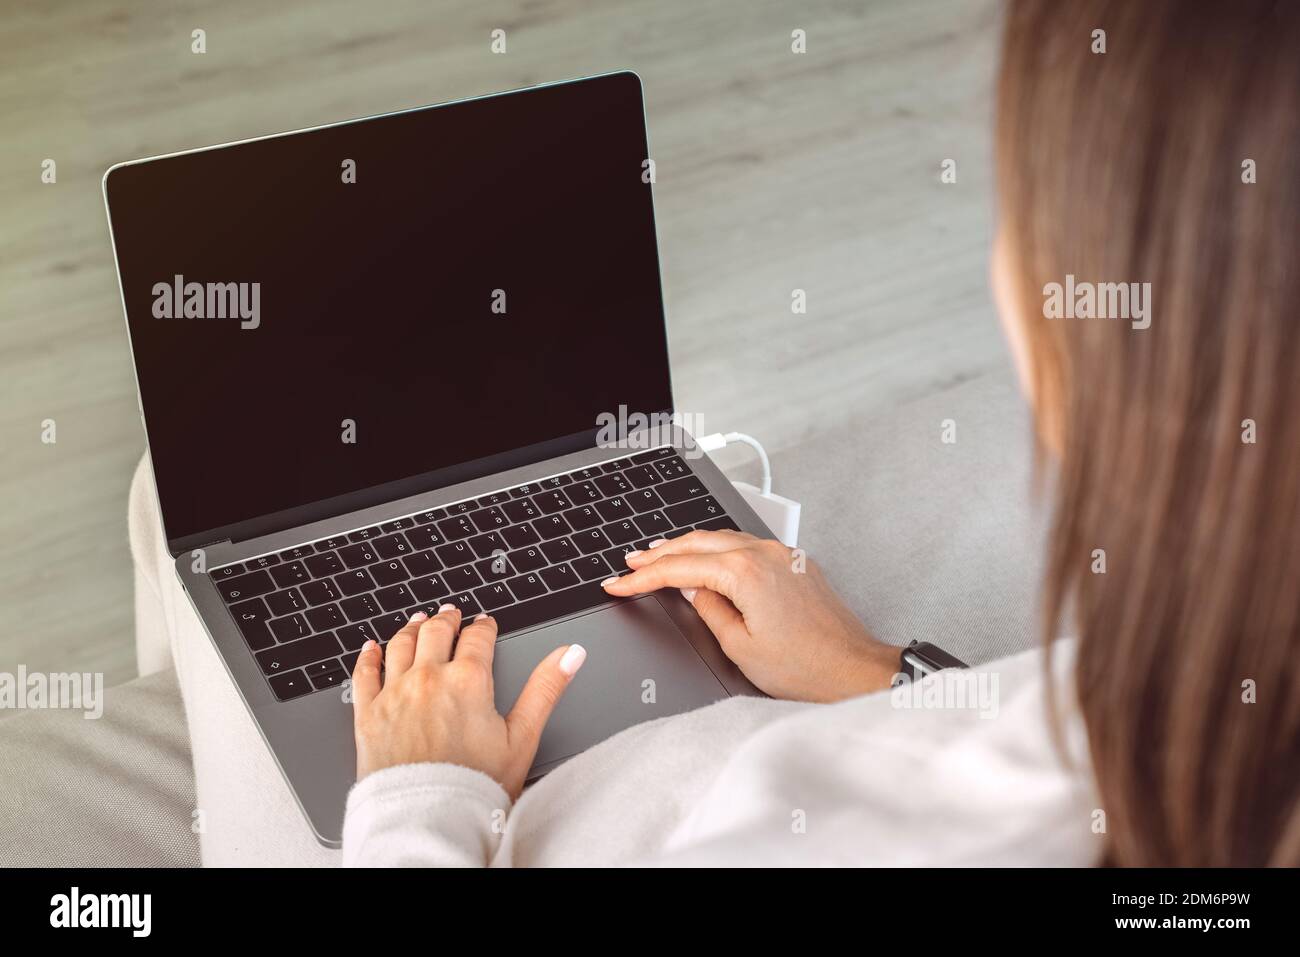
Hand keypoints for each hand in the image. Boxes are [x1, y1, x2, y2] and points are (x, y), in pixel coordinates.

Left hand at [350, 603, 586, 797]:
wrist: (428, 818)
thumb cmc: (475, 785)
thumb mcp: (523, 737)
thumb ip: (546, 689)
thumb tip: (570, 654)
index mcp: (468, 680)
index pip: (477, 638)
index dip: (483, 627)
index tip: (484, 624)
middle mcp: (429, 678)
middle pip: (436, 632)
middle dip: (447, 620)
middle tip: (451, 614)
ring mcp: (395, 693)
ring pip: (400, 645)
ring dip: (411, 629)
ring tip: (417, 622)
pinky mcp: (368, 713)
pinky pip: (364, 673)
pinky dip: (369, 656)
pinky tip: (371, 649)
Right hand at [601, 530, 897, 702]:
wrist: (854, 670)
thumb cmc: (805, 667)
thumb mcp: (740, 647)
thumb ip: (709, 610)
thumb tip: (694, 591)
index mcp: (745, 572)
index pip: (680, 568)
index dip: (644, 578)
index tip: (619, 583)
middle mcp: (765, 553)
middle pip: (698, 542)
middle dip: (660, 552)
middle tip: (631, 562)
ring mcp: (782, 554)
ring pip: (722, 538)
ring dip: (687, 546)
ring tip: (659, 556)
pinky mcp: (794, 563)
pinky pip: (746, 544)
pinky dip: (717, 549)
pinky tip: (706, 558)